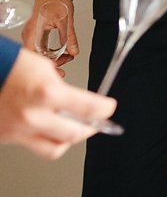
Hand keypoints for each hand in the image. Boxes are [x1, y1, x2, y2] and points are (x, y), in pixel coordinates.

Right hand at [0, 48, 115, 158]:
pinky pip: (32, 145)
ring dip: (67, 140)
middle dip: (90, 128)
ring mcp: (18, 131)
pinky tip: (46, 126)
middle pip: (74, 135)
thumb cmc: (10, 66)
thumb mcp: (44, 69)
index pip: (89, 109)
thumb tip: (74, 102)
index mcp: (47, 94)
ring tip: (73, 130)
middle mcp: (33, 116)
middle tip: (95, 123)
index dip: (105, 109)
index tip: (108, 108)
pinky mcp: (6, 138)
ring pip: (53, 149)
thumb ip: (62, 89)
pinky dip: (43, 137)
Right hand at [22, 0, 78, 68]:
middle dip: (51, 64)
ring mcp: (32, 35)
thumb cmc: (56, 1)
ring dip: (52, 59)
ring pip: (38, 54)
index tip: (58, 70)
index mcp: (33, 32)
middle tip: (64, 67)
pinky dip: (51, 53)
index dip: (46, 65)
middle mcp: (29, 35)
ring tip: (67, 58)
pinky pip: (41, 48)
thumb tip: (74, 51)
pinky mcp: (37, 35)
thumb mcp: (66, 20)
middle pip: (36, 57)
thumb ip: (69, 37)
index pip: (34, 56)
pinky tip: (62, 53)